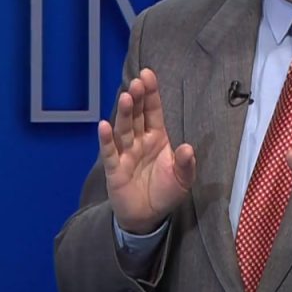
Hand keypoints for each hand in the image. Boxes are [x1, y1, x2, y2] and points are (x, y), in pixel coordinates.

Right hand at [98, 68, 196, 233]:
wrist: (148, 217)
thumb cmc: (165, 193)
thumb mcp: (182, 179)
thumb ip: (186, 164)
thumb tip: (188, 148)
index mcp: (157, 138)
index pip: (153, 111)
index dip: (150, 94)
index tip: (148, 74)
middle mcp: (139, 141)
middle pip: (137, 115)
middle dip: (137, 98)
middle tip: (137, 81)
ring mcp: (126, 153)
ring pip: (124, 129)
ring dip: (125, 113)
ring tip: (127, 97)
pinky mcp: (115, 169)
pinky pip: (110, 152)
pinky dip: (106, 139)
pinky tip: (104, 125)